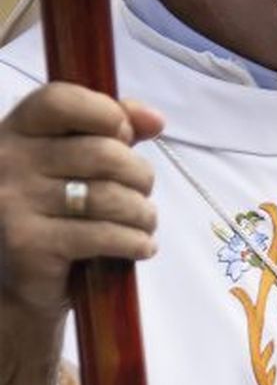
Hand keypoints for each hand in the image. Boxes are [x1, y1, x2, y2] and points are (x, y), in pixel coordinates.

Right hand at [0, 83, 163, 313]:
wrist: (15, 284)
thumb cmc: (53, 216)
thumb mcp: (73, 165)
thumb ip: (110, 131)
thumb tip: (154, 119)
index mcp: (14, 132)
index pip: (61, 100)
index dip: (107, 113)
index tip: (126, 136)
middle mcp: (5, 162)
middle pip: (102, 152)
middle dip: (140, 176)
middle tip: (143, 193)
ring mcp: (12, 203)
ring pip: (110, 196)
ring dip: (143, 213)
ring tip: (143, 223)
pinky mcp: (28, 243)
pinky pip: (105, 234)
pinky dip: (136, 242)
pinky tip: (141, 247)